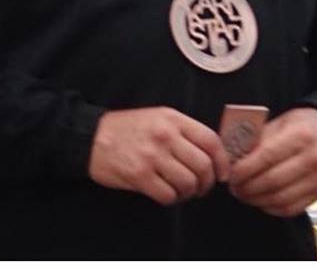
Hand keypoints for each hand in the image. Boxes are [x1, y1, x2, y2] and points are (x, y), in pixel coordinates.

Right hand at [88, 106, 229, 205]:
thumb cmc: (128, 127)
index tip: (223, 173)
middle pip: (203, 165)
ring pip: (188, 183)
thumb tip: (210, 152)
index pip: (210, 140)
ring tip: (184, 191)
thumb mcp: (158, 116)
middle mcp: (165, 136)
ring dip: (190, 192)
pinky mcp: (140, 176)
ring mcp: (152, 156)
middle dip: (207, 182)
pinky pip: (168, 195)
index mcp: (173, 119)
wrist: (93, 137)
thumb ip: (183, 130)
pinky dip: (173, 199)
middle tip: (202, 187)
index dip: (222, 160)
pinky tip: (168, 193)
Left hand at [227, 107, 316, 216]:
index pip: (267, 156)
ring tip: (244, 194)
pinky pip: (290, 209)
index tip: (231, 174)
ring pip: (280, 199)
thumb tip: (233, 161)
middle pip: (272, 181)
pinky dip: (271, 208)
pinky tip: (261, 200)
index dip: (245, 169)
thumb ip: (257, 141)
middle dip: (247, 188)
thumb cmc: (298, 126)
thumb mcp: (278, 123)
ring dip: (256, 200)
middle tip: (234, 187)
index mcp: (301, 135)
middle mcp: (313, 158)